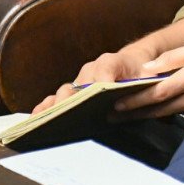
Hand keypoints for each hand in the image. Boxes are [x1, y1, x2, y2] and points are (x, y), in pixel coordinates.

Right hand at [32, 47, 157, 113]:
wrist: (134, 64)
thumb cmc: (140, 72)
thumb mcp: (147, 77)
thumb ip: (141, 84)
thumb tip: (127, 94)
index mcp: (111, 62)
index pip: (104, 69)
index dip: (100, 82)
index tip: (96, 93)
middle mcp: (90, 70)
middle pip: (78, 85)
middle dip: (71, 99)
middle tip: (65, 114)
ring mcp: (79, 81)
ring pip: (64, 92)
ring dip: (56, 106)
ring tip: (46, 121)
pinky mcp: (72, 91)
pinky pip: (55, 99)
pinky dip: (45, 108)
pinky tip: (36, 118)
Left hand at [110, 41, 183, 120]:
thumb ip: (172, 58)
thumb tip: (146, 69)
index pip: (159, 92)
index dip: (137, 100)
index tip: (118, 104)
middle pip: (160, 108)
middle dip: (135, 112)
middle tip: (113, 115)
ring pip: (170, 114)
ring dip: (150, 114)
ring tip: (127, 115)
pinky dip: (173, 113)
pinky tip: (163, 109)